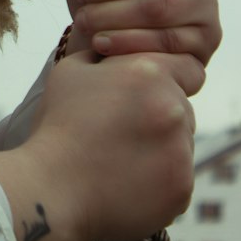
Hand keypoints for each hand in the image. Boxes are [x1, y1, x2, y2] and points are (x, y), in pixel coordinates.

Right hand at [31, 50, 197, 240]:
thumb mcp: (73, 70)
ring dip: (161, 146)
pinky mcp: (181, 189)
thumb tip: (118, 50)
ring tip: (120, 156)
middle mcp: (173, 109)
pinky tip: (126, 179)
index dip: (170, 77)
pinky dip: (159, 179)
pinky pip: (178, 178)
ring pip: (182, 144)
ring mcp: (181, 152)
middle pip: (183, 108)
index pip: (188, 68)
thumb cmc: (58, 123)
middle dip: (161, 113)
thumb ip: (107, 55)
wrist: (52, 186)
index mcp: (149, 73)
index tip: (149, 91)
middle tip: (124, 129)